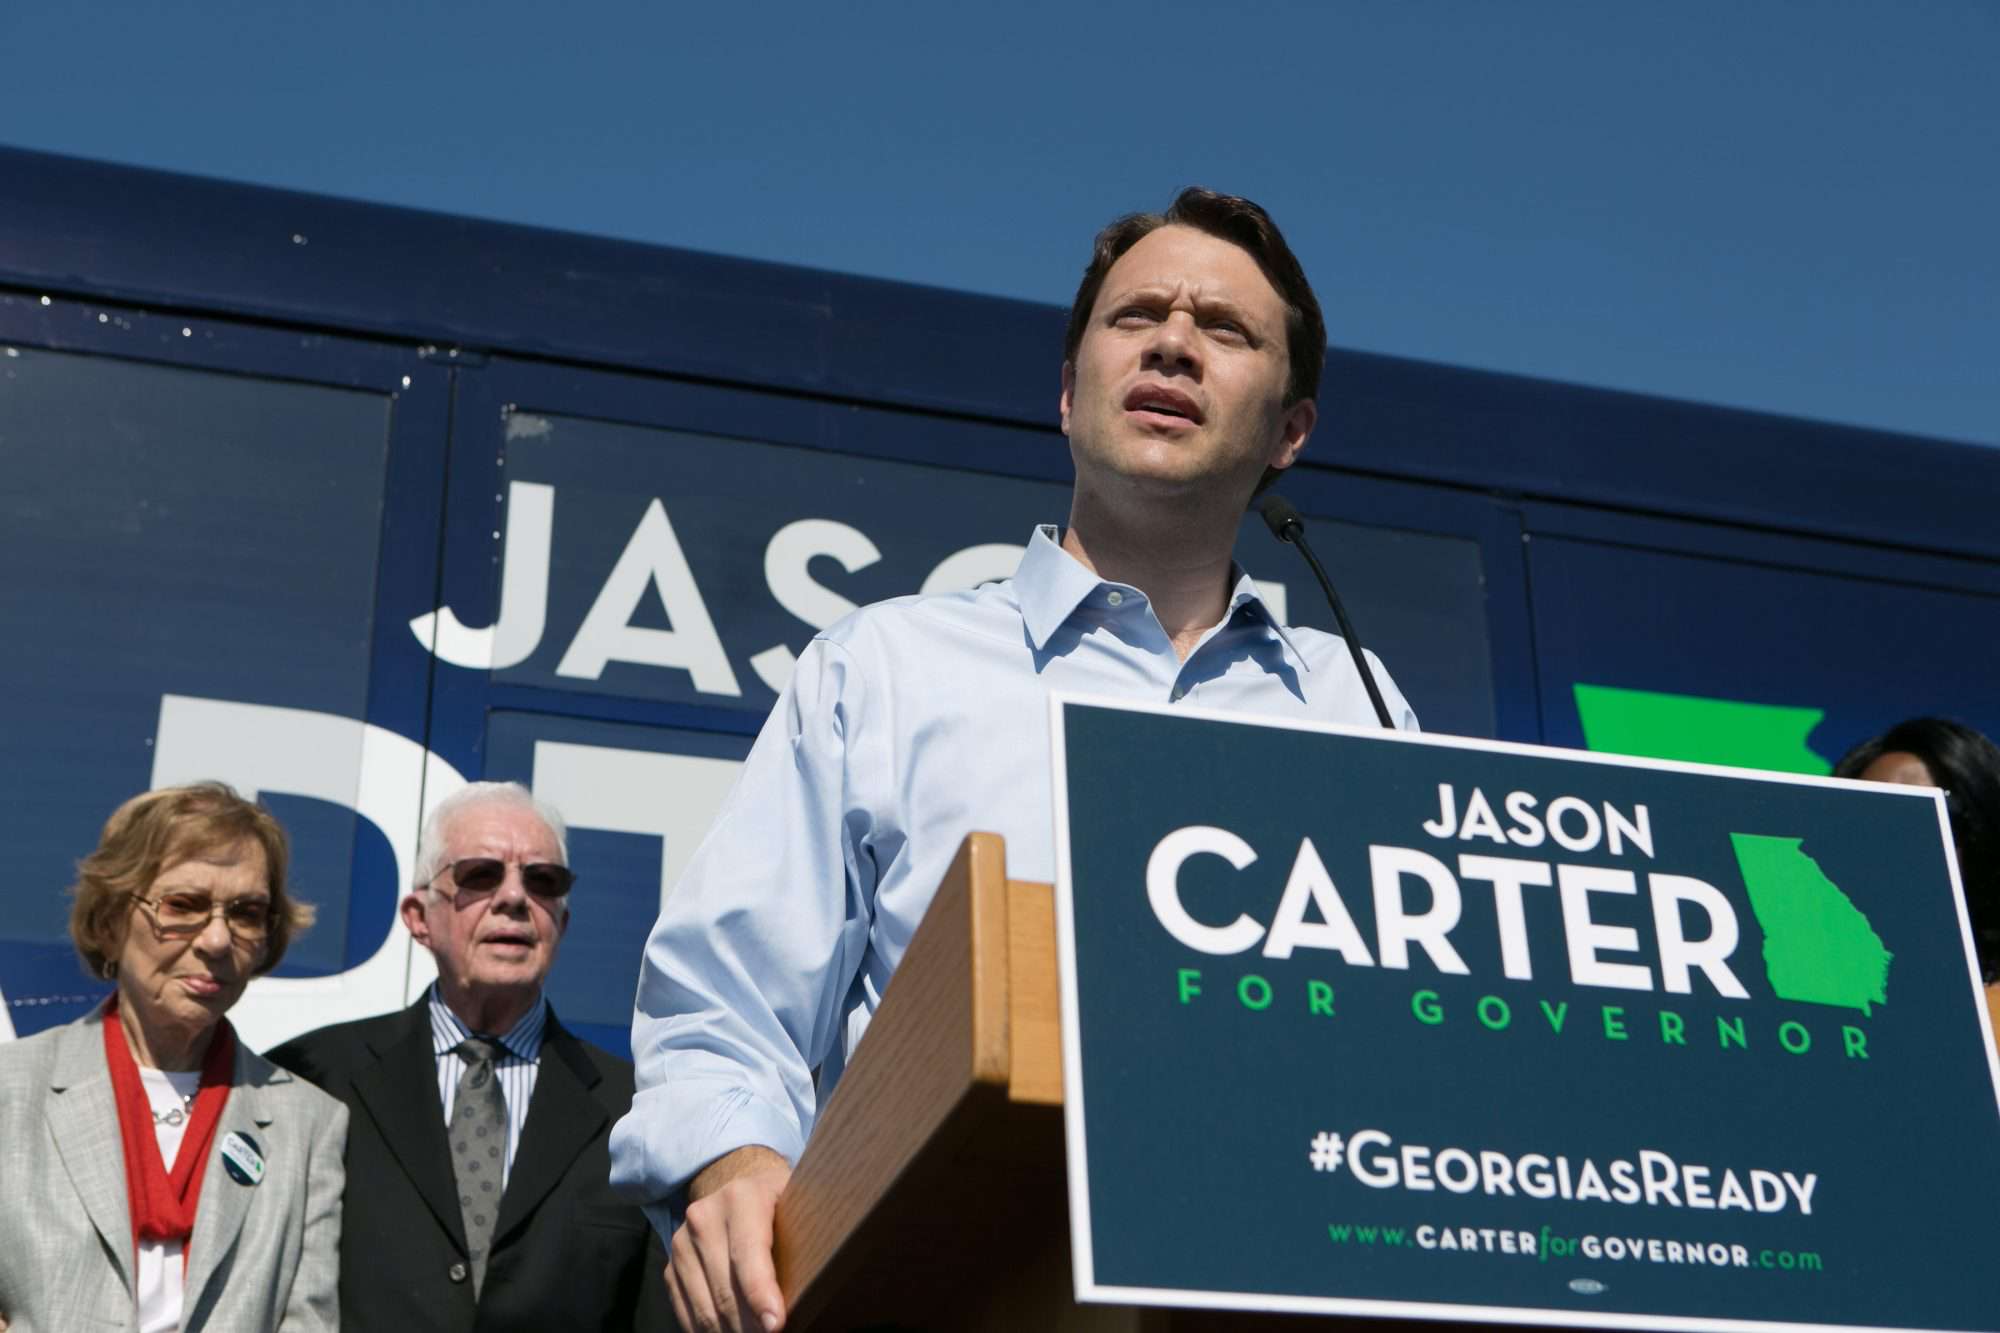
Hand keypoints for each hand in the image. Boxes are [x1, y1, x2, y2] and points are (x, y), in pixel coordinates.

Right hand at [668, 1145, 792, 1332]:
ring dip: (731, 1332)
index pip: (748, 1254)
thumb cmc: (781, 1202)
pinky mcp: (671, 1266)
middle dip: (750, 1325)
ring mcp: (682, 1243)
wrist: (739, 1185)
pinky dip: (709, 1331)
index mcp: (741, 1197)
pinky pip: (686, 1312)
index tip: (776, 1325)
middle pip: (726, 1290)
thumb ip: (807, 1232)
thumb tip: (824, 1278)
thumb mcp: (799, 1203)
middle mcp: (704, 1218)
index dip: (761, 1294)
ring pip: (705, 1308)